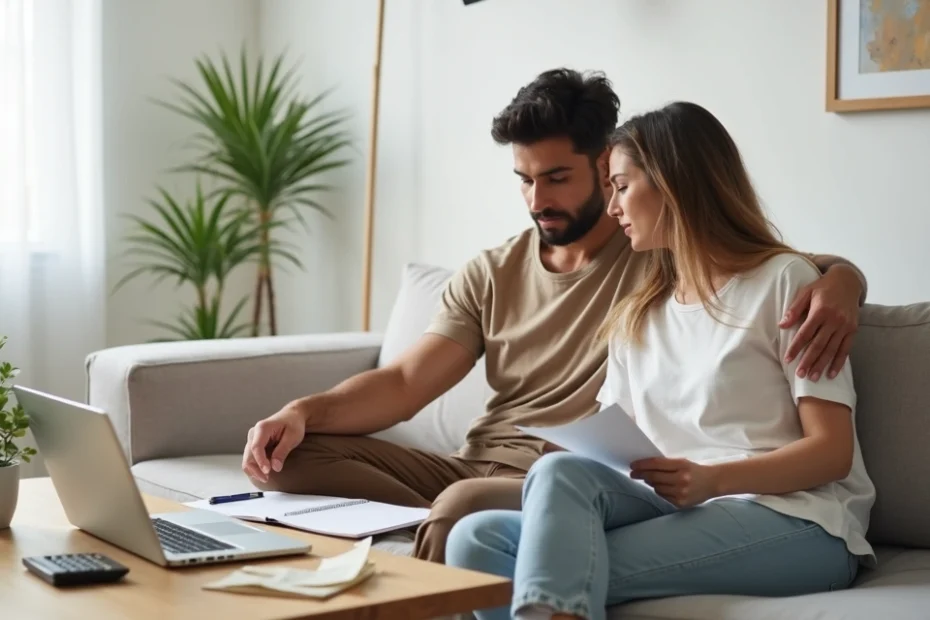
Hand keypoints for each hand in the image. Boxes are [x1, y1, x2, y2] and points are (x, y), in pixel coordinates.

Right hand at [242, 402, 306, 483]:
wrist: (293, 416)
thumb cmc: (294, 423)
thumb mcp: (293, 436)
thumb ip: (282, 451)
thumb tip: (275, 467)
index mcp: (262, 428)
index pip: (256, 447)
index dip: (260, 461)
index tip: (267, 471)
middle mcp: (254, 433)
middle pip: (248, 455)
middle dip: (255, 469)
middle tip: (266, 479)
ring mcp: (253, 439)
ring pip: (247, 458)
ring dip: (254, 470)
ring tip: (266, 478)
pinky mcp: (255, 445)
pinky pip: (251, 458)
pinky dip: (255, 467)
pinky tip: (263, 473)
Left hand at [630, 457, 718, 507]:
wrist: (714, 482)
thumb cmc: (694, 470)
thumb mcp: (682, 462)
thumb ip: (665, 464)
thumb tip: (644, 467)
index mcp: (682, 465)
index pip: (656, 464)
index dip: (642, 464)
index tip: (632, 465)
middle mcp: (682, 480)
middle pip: (654, 477)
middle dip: (641, 474)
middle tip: (633, 473)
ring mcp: (681, 493)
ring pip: (656, 488)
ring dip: (650, 483)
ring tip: (649, 479)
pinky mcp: (681, 503)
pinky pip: (663, 496)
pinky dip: (660, 491)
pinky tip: (662, 487)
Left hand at [780, 265, 860, 381]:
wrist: (848, 281)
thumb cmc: (822, 287)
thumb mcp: (805, 292)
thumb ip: (794, 309)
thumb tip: (781, 325)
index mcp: (820, 310)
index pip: (805, 333)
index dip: (795, 347)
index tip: (787, 359)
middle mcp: (834, 320)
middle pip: (819, 344)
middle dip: (809, 361)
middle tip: (800, 374)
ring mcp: (845, 326)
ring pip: (832, 349)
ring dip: (822, 365)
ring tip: (813, 378)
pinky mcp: (853, 330)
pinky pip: (846, 349)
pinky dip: (839, 362)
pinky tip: (832, 373)